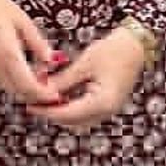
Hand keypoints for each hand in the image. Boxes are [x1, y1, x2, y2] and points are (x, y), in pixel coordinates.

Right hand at [0, 0, 58, 103]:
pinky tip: (21, 69)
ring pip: (8, 87)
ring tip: (38, 76)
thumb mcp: (22, 20)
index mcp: (8, 54)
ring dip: (23, 88)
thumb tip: (51, 59)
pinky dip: (12, 80)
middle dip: (35, 94)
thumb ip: (37, 43)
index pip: (29, 86)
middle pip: (19, 92)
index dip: (43, 94)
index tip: (55, 95)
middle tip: (49, 88)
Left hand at [27, 28, 145, 130]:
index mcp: (102, 103)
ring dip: (62, 110)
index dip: (46, 111)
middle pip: (72, 121)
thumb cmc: (113, 50)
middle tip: (34, 101)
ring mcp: (109, 108)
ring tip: (44, 97)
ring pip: (79, 118)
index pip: (67, 114)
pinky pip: (86, 111)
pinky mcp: (108, 103)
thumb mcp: (84, 63)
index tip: (30, 105)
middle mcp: (107, 111)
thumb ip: (63, 80)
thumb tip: (42, 90)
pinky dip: (71, 105)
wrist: (136, 44)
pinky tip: (59, 94)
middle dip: (52, 112)